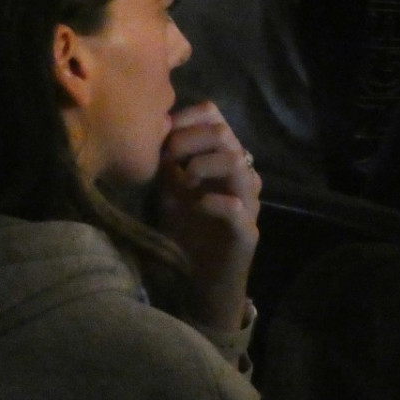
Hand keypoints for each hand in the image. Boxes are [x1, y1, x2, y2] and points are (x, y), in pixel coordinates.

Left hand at [156, 101, 260, 330]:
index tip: (161, 131)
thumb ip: (166, 164)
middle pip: (225, 134)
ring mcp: (247, 203)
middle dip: (190, 139)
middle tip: (168, 156)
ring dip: (203, 164)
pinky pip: (237, 207)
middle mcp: (239, 176)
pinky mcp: (247, 232)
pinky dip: (213, 201)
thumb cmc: (185, 234)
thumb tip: (152, 133)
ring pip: (237, 162)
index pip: (215, 118)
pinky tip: (196, 206)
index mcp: (221, 160)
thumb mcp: (168, 193)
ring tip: (183, 179)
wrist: (200, 282)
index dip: (188, 117)